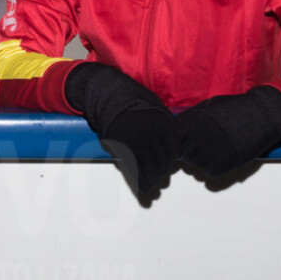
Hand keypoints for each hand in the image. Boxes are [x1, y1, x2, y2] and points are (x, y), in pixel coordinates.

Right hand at [66, 62, 176, 196]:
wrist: (107, 93)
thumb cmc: (131, 99)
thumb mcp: (154, 106)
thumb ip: (165, 124)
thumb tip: (172, 146)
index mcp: (163, 122)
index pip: (173, 150)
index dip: (171, 160)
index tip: (168, 164)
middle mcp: (151, 132)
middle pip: (163, 160)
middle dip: (161, 172)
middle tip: (159, 178)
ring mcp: (135, 139)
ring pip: (149, 167)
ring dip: (152, 179)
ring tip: (152, 186)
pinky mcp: (121, 145)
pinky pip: (133, 167)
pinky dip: (140, 179)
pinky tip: (144, 186)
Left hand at [177, 86, 280, 176]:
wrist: (260, 117)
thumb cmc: (233, 109)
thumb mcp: (205, 107)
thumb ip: (189, 119)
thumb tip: (175, 128)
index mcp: (187, 125)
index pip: (171, 139)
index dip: (178, 140)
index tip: (185, 139)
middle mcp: (193, 141)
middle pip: (182, 154)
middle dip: (189, 150)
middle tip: (205, 141)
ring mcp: (206, 155)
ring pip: (195, 164)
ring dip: (202, 158)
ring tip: (217, 145)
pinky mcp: (219, 168)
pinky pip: (209, 172)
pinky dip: (215, 166)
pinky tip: (225, 153)